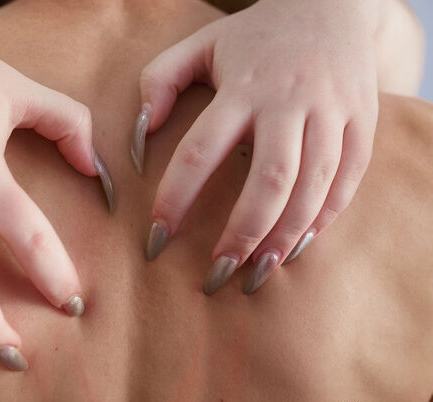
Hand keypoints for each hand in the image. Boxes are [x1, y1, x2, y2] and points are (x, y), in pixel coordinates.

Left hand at [134, 0, 378, 294]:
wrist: (332, 5)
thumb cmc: (254, 36)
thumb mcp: (199, 45)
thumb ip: (160, 83)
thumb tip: (140, 139)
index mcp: (241, 87)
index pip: (199, 152)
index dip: (174, 200)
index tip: (156, 239)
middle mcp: (289, 102)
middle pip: (268, 181)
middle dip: (241, 235)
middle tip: (216, 274)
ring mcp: (331, 113)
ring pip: (313, 187)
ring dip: (284, 237)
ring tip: (256, 272)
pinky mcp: (363, 121)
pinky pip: (349, 180)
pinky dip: (324, 218)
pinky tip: (297, 246)